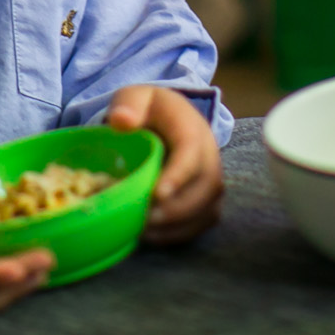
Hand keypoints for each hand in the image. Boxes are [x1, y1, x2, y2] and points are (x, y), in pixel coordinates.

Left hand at [107, 85, 222, 245]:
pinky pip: (204, 221)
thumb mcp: (135, 97)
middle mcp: (210, 154)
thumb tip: (122, 121)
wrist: (168, 118)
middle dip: (178, 208)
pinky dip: (181, 233)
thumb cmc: (148, 110)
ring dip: (179, 225)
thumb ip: (128, 104)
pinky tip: (153, 237)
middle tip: (146, 220)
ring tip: (145, 233)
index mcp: (192, 127)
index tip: (157, 194)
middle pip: (206, 186)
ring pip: (208, 208)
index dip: (178, 175)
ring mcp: (212, 178)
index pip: (192, 152)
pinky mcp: (209, 198)